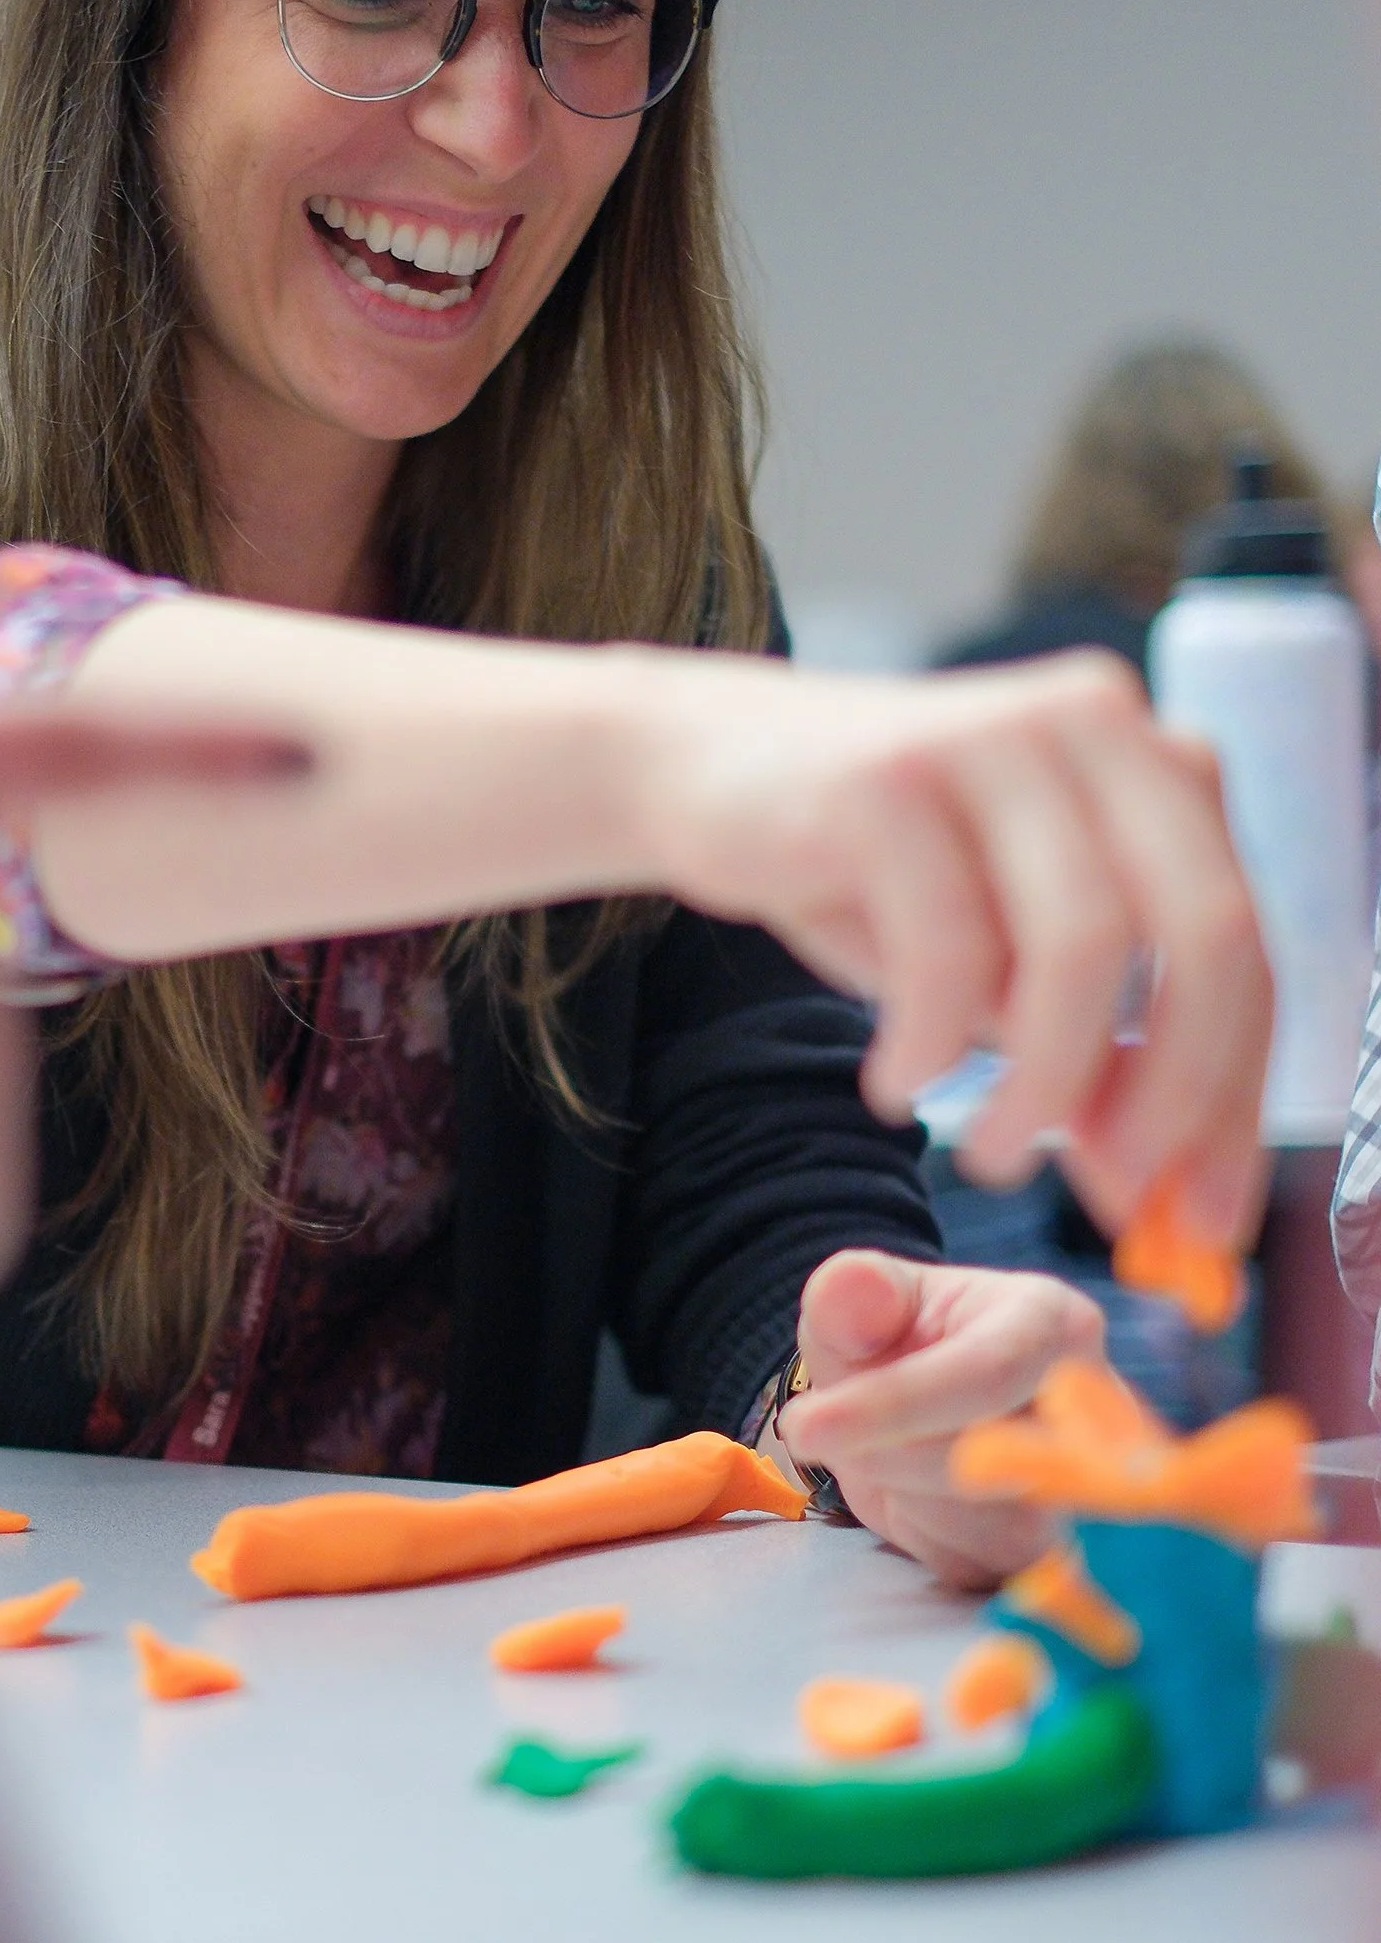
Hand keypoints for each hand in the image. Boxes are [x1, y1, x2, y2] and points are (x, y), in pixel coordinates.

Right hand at [635, 647, 1270, 1248]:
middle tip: (1115, 1196)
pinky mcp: (886, 778)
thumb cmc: (872, 868)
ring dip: (1043, 1086)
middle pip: (1203, 935)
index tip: (1212, 1219)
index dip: (1241, 1093)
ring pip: (1082, 950)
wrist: (699, 764)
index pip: (1243, 942)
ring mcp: (990, 738)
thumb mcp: (1003, 960)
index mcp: (1152, 760)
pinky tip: (898, 1080)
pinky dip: (932, 1045)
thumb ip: (1095, 1047)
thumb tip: (1160, 1186)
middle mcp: (1093, 723)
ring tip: (992, 1153)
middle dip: (1173, 1094)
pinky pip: (947, 950)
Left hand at [774, 1248, 1104, 1586]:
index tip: (805, 1426)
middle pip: (987, 1455)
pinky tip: (912, 1490)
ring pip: (985, 1520)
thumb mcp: (857, 1302)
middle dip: (886, 1451)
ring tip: (878, 1445)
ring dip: (901, 1491)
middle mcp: (1094, 1406)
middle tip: (818, 1428)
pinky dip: (921, 1533)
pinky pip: (977, 1562)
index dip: (893, 1404)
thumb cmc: (891, 1340)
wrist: (904, 1410)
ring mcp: (1082, 1483)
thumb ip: (853, 1292)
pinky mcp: (1052, 1547)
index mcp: (1054, 1321)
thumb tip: (853, 1283)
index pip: (987, 1372)